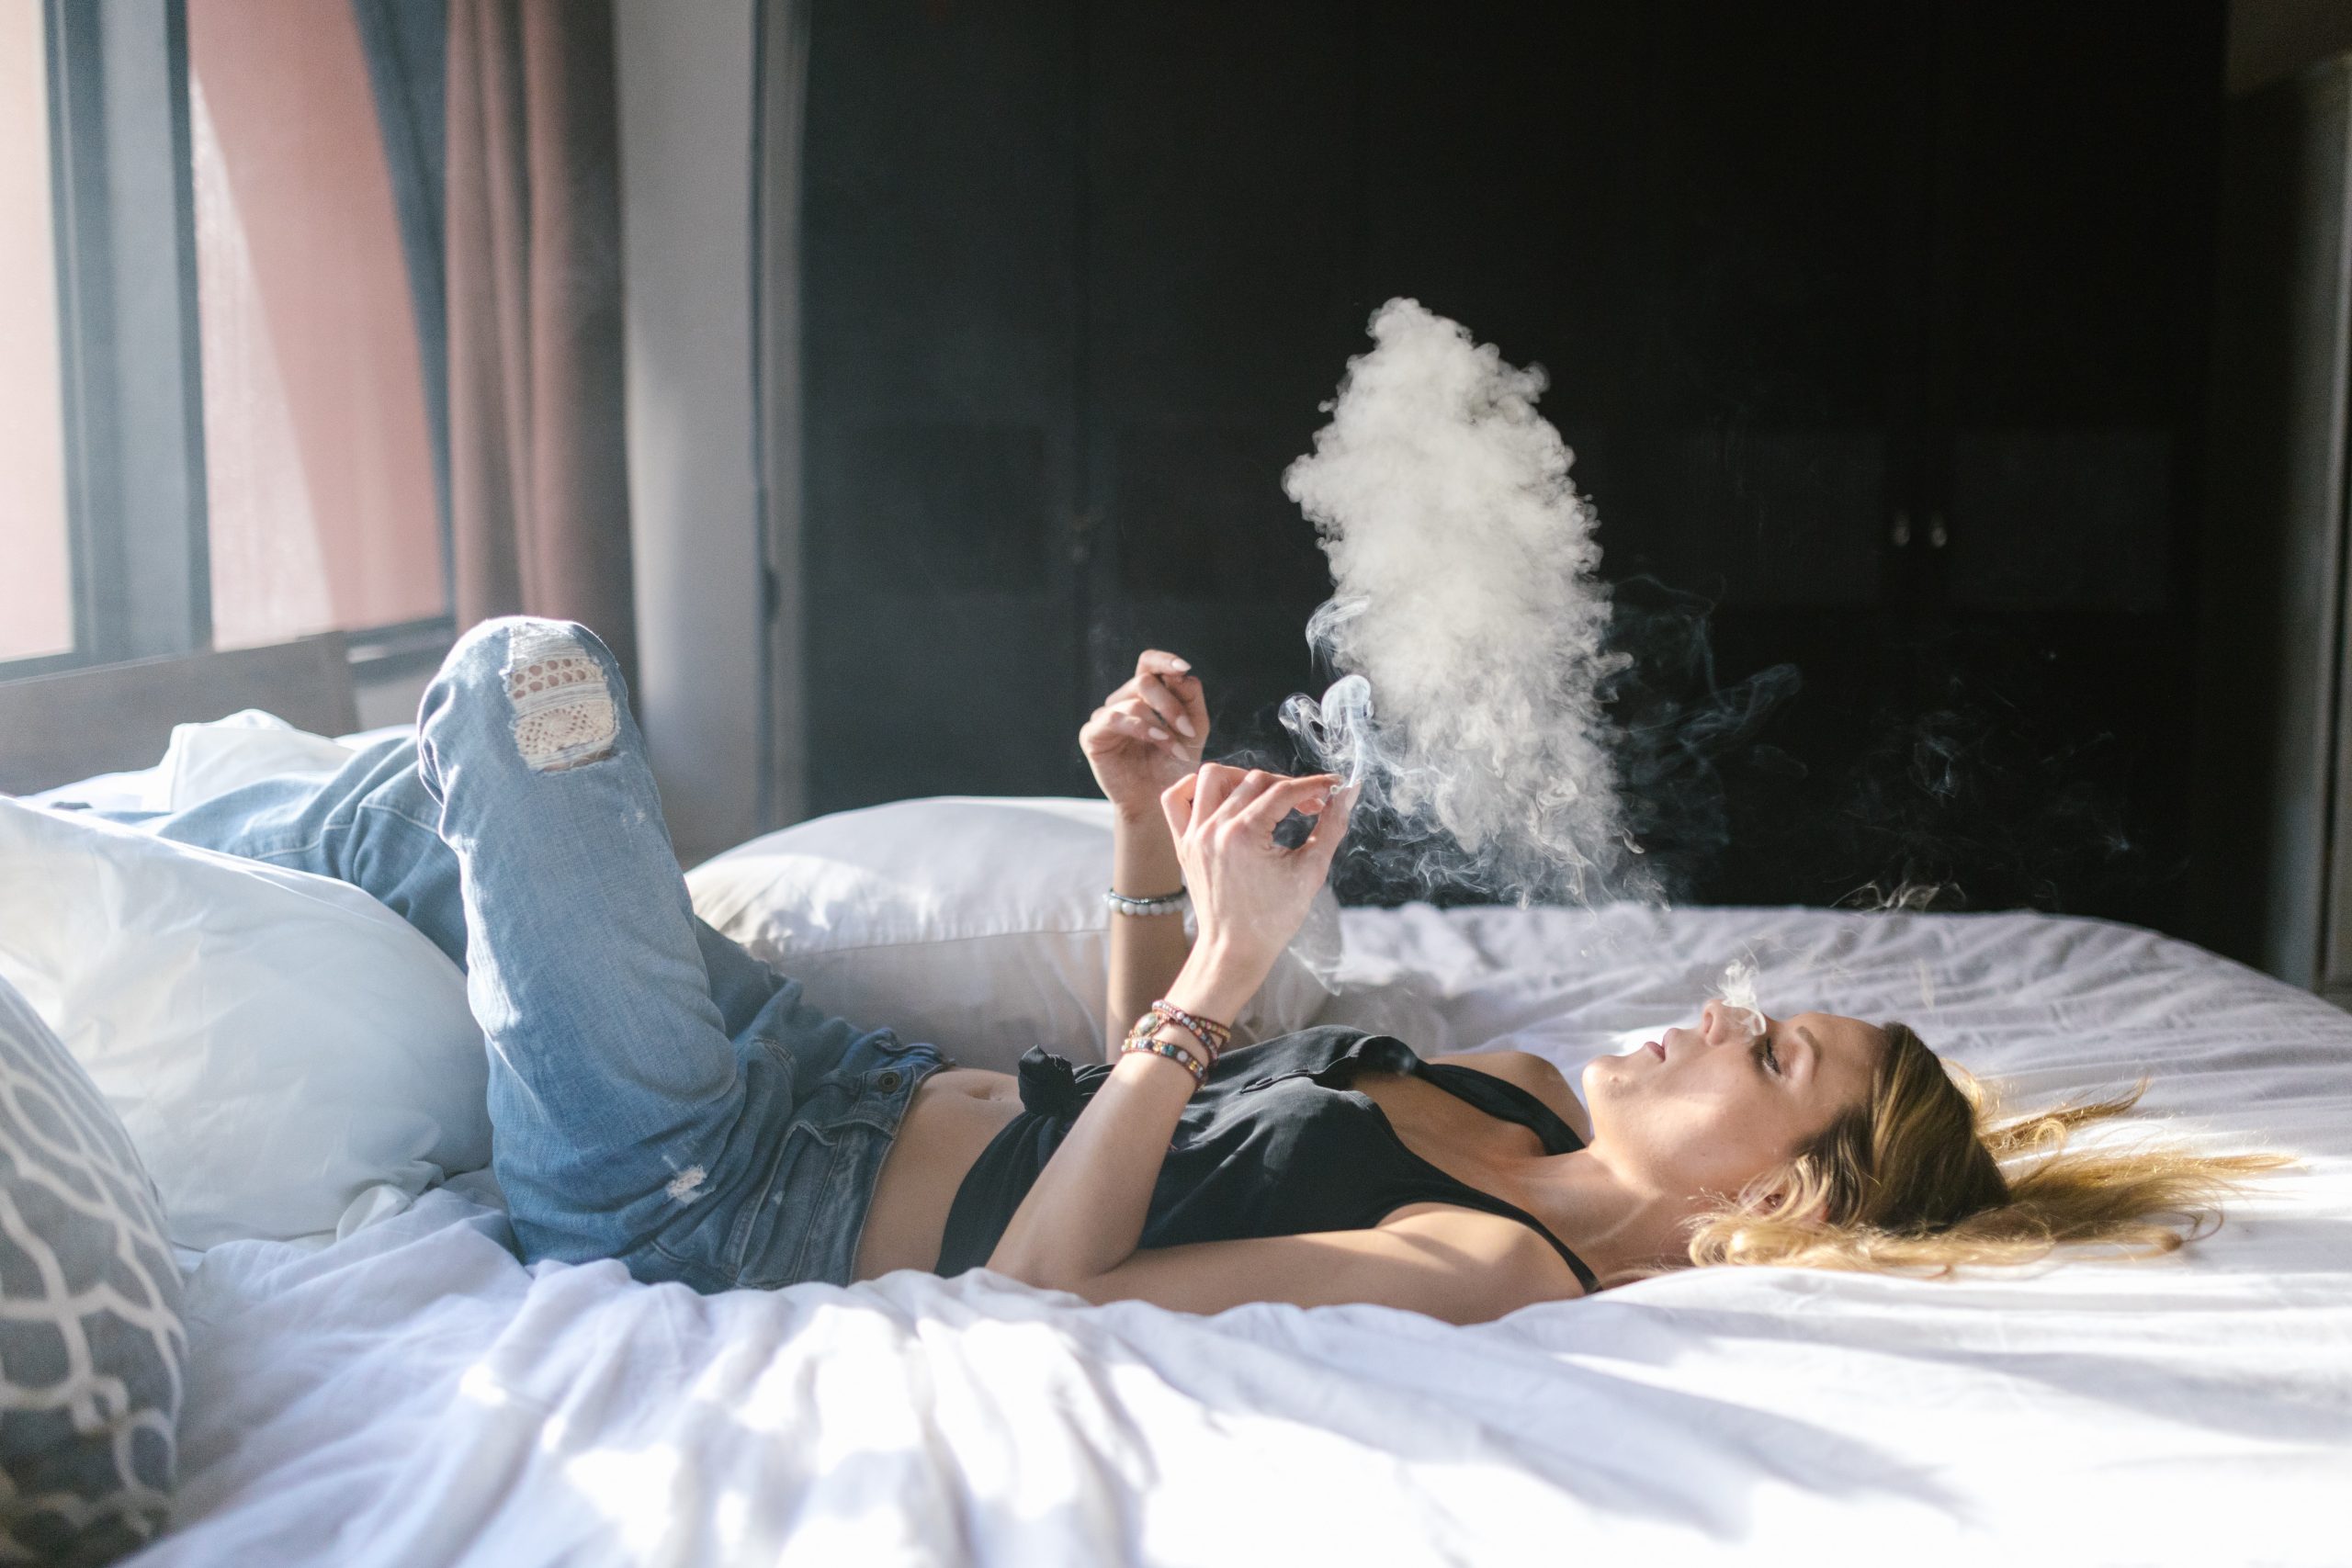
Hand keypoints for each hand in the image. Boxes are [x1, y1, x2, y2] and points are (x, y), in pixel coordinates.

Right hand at [1081, 650, 1208, 820]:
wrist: (1157, 801)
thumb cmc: (1173, 766)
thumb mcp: (1193, 730)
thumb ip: (1190, 699)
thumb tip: (1181, 674)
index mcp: (1145, 695)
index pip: (1148, 663)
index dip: (1164, 660)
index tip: (1183, 668)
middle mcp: (1123, 701)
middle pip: (1144, 681)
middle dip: (1171, 705)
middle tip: (1189, 730)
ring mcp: (1105, 717)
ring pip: (1133, 702)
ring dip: (1161, 724)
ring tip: (1177, 748)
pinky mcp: (1092, 735)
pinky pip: (1113, 718)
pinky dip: (1141, 728)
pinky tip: (1160, 741)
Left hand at [1158, 765, 1354, 1001]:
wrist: (1235, 949)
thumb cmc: (1274, 918)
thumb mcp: (1311, 871)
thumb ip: (1332, 826)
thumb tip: (1349, 792)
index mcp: (1244, 835)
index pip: (1284, 791)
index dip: (1314, 785)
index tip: (1333, 786)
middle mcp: (1214, 829)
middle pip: (1255, 780)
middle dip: (1289, 786)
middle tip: (1311, 805)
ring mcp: (1194, 834)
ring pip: (1213, 777)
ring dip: (1244, 777)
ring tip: (1266, 796)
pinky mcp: (1183, 843)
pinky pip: (1176, 798)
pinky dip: (1195, 787)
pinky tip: (1222, 796)